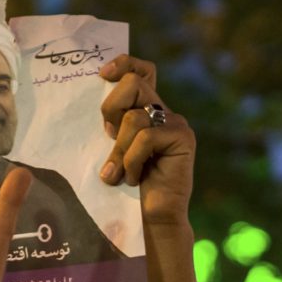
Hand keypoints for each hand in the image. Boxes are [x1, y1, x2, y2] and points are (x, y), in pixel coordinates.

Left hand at [99, 55, 195, 225]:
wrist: (152, 218)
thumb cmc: (127, 185)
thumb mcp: (114, 149)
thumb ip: (113, 126)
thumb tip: (98, 110)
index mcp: (147, 110)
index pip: (141, 71)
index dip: (123, 64)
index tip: (102, 75)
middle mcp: (164, 111)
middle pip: (133, 83)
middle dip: (111, 108)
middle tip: (107, 135)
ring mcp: (176, 124)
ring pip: (134, 117)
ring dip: (118, 150)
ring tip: (118, 173)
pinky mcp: (183, 139)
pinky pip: (145, 138)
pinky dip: (132, 161)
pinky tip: (134, 179)